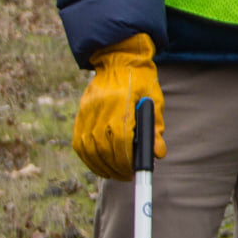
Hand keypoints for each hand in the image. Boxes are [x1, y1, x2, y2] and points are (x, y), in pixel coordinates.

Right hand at [72, 34, 166, 181]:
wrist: (119, 61)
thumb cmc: (142, 83)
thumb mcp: (154, 102)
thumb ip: (155, 128)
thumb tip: (158, 154)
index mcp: (121, 103)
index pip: (120, 140)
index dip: (126, 160)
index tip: (133, 171)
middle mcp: (101, 107)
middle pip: (102, 147)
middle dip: (114, 167)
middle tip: (125, 176)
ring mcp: (87, 110)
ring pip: (87, 147)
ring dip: (100, 165)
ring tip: (113, 173)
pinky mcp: (80, 113)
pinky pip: (78, 141)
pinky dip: (87, 157)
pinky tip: (98, 164)